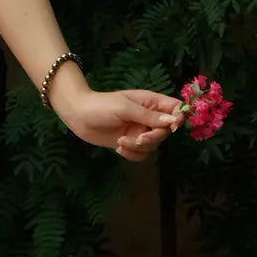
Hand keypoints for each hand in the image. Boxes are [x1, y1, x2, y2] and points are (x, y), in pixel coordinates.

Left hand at [56, 87, 182, 161]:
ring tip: (122, 141)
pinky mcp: (129, 143)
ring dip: (139, 147)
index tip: (172, 126)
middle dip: (153, 137)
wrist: (77, 115)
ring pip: (153, 145)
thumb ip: (149, 116)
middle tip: (140, 138)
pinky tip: (118, 147)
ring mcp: (138, 131)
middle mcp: (147, 117)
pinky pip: (140, 154)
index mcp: (150, 102)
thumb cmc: (101, 105)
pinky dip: (132, 154)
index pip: (175, 109)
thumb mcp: (125, 108)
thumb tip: (173, 121)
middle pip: (165, 132)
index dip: (178, 118)